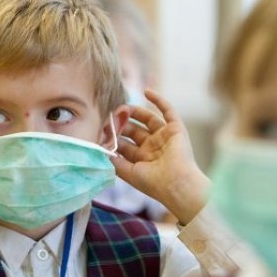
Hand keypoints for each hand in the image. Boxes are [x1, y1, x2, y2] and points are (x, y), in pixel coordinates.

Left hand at [111, 89, 209, 224]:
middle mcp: (153, 147)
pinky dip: (159, 100)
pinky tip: (146, 91)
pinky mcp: (176, 129)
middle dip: (121, 123)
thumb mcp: (128, 172)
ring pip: (147, 119)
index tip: (101, 129)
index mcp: (141, 159)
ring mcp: (164, 137)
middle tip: (109, 117)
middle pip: (133, 130)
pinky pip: (168, 111)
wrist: (176, 184)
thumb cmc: (152, 183)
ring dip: (134, 111)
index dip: (112, 136)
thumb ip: (114, 161)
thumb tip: (100, 149)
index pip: (124, 144)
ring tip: (122, 107)